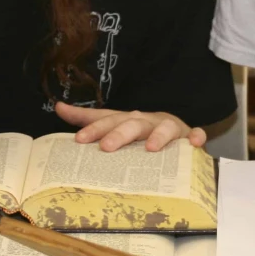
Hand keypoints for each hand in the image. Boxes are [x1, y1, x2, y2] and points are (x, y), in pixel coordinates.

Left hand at [54, 102, 206, 151]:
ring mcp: (169, 128)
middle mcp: (146, 121)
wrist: (174, 131)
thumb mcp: (114, 124)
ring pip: (164, 128)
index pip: (108, 121)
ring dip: (158, 136)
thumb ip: (88, 118)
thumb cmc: (139, 131)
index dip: (94, 128)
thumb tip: (58, 106)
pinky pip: (195, 135)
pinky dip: (196, 138)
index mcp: (127, 119)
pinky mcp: (189, 137)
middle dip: (119, 134)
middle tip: (107, 148)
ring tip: (150, 148)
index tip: (79, 140)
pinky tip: (194, 144)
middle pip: (132, 124)